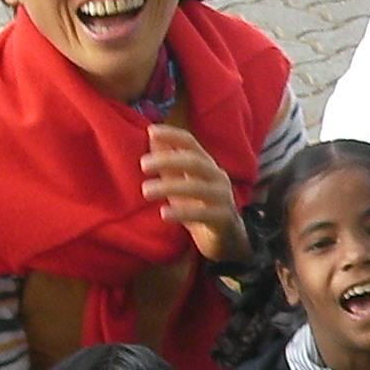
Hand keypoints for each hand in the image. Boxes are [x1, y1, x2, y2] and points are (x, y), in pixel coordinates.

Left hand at [140, 126, 249, 264]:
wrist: (226, 238)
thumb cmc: (199, 206)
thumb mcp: (181, 181)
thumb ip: (168, 160)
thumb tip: (152, 134)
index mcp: (206, 165)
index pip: (191, 143)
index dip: (172, 135)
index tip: (151, 130)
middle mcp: (217, 177)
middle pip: (194, 161)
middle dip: (168, 160)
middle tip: (143, 165)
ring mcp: (222, 198)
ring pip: (197, 187)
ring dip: (169, 187)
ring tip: (145, 191)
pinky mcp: (223, 219)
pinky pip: (202, 214)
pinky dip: (182, 213)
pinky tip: (164, 214)